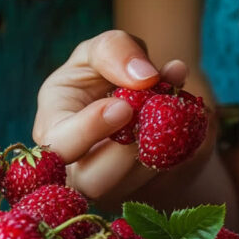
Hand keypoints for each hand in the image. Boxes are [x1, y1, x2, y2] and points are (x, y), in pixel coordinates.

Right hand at [32, 30, 187, 203]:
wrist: (138, 96)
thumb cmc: (105, 72)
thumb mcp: (101, 49)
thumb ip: (114, 51)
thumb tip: (145, 77)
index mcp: (52, 126)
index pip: (60, 144)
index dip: (89, 130)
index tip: (123, 106)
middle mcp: (75, 166)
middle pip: (95, 181)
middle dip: (126, 152)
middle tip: (154, 116)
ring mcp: (109, 185)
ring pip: (136, 182)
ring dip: (161, 142)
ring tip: (175, 96)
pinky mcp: (142, 189)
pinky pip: (164, 176)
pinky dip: (181, 144)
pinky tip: (186, 112)